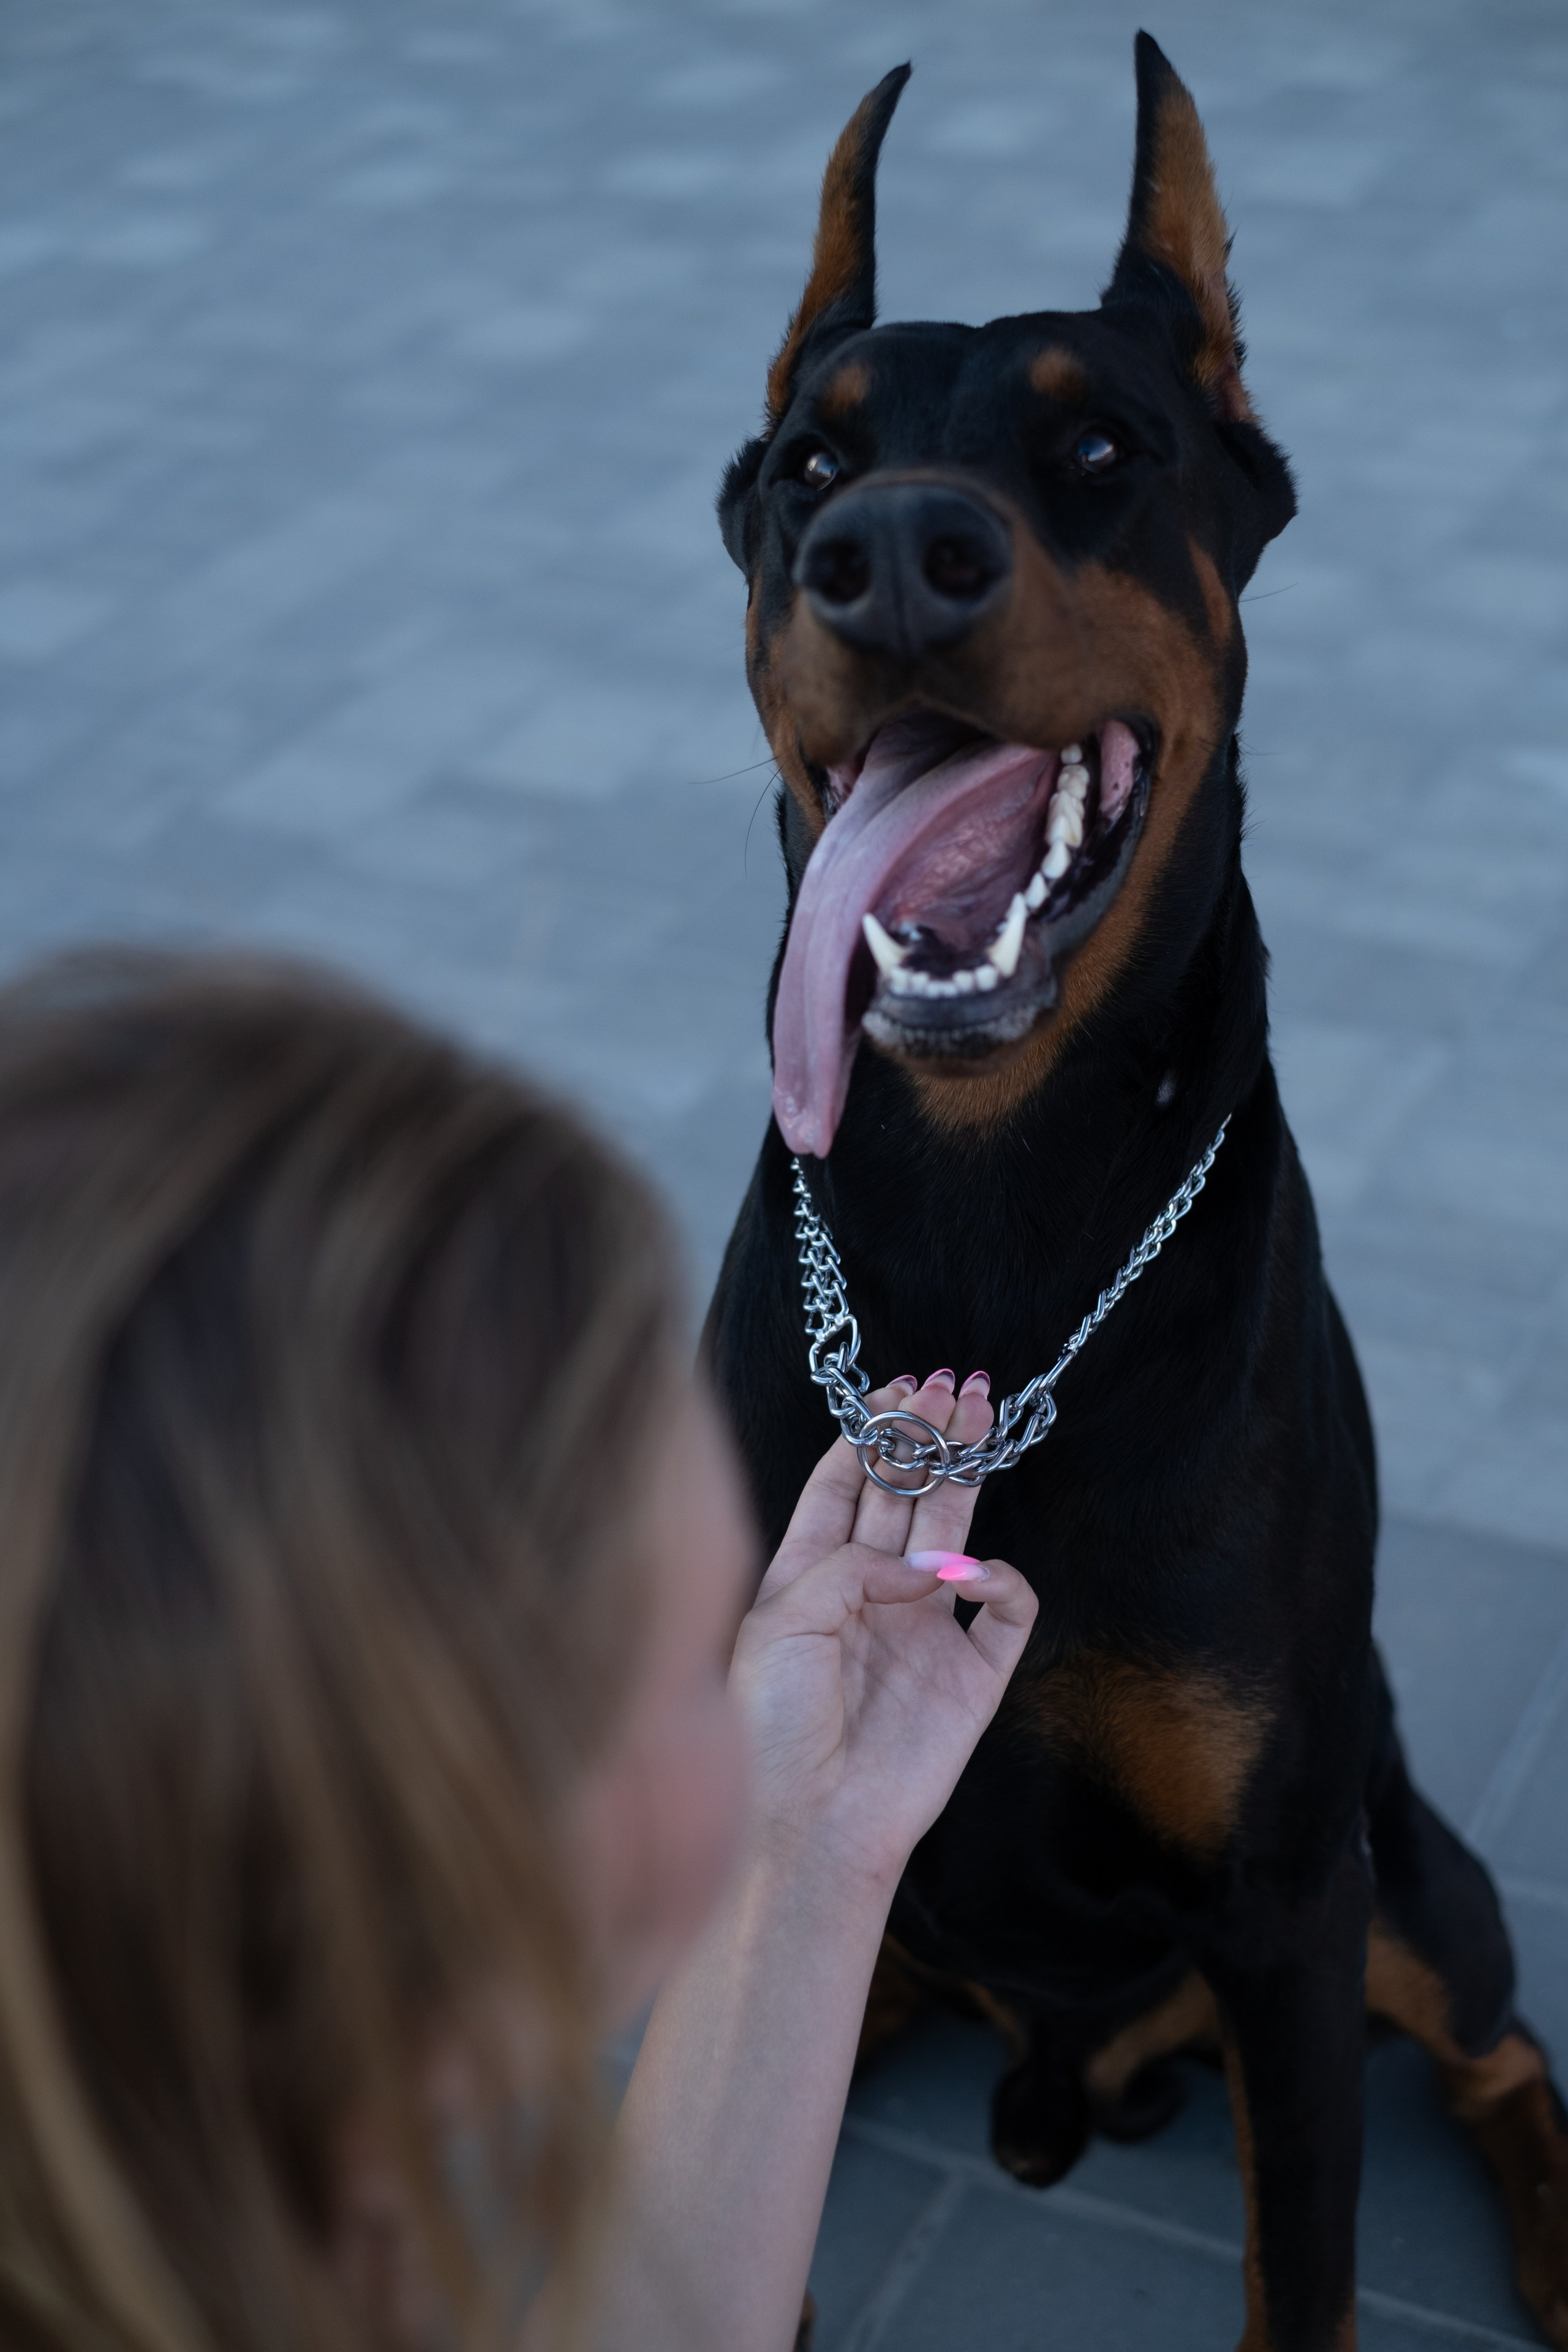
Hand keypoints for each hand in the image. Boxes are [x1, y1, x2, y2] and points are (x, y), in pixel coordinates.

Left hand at [729, 1373, 1037, 1892]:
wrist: (808, 1827)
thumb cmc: (769, 1728)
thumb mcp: (781, 1620)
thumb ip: (850, 1565)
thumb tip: (923, 1565)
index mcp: (809, 1578)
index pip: (842, 1488)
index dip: (870, 1436)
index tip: (894, 1388)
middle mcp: (868, 1597)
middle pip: (906, 1496)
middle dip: (928, 1436)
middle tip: (954, 1383)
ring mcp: (922, 1634)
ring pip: (955, 1533)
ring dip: (968, 1472)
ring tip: (980, 1413)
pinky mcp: (970, 1678)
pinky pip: (1004, 1613)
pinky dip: (1001, 1583)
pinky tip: (976, 1573)